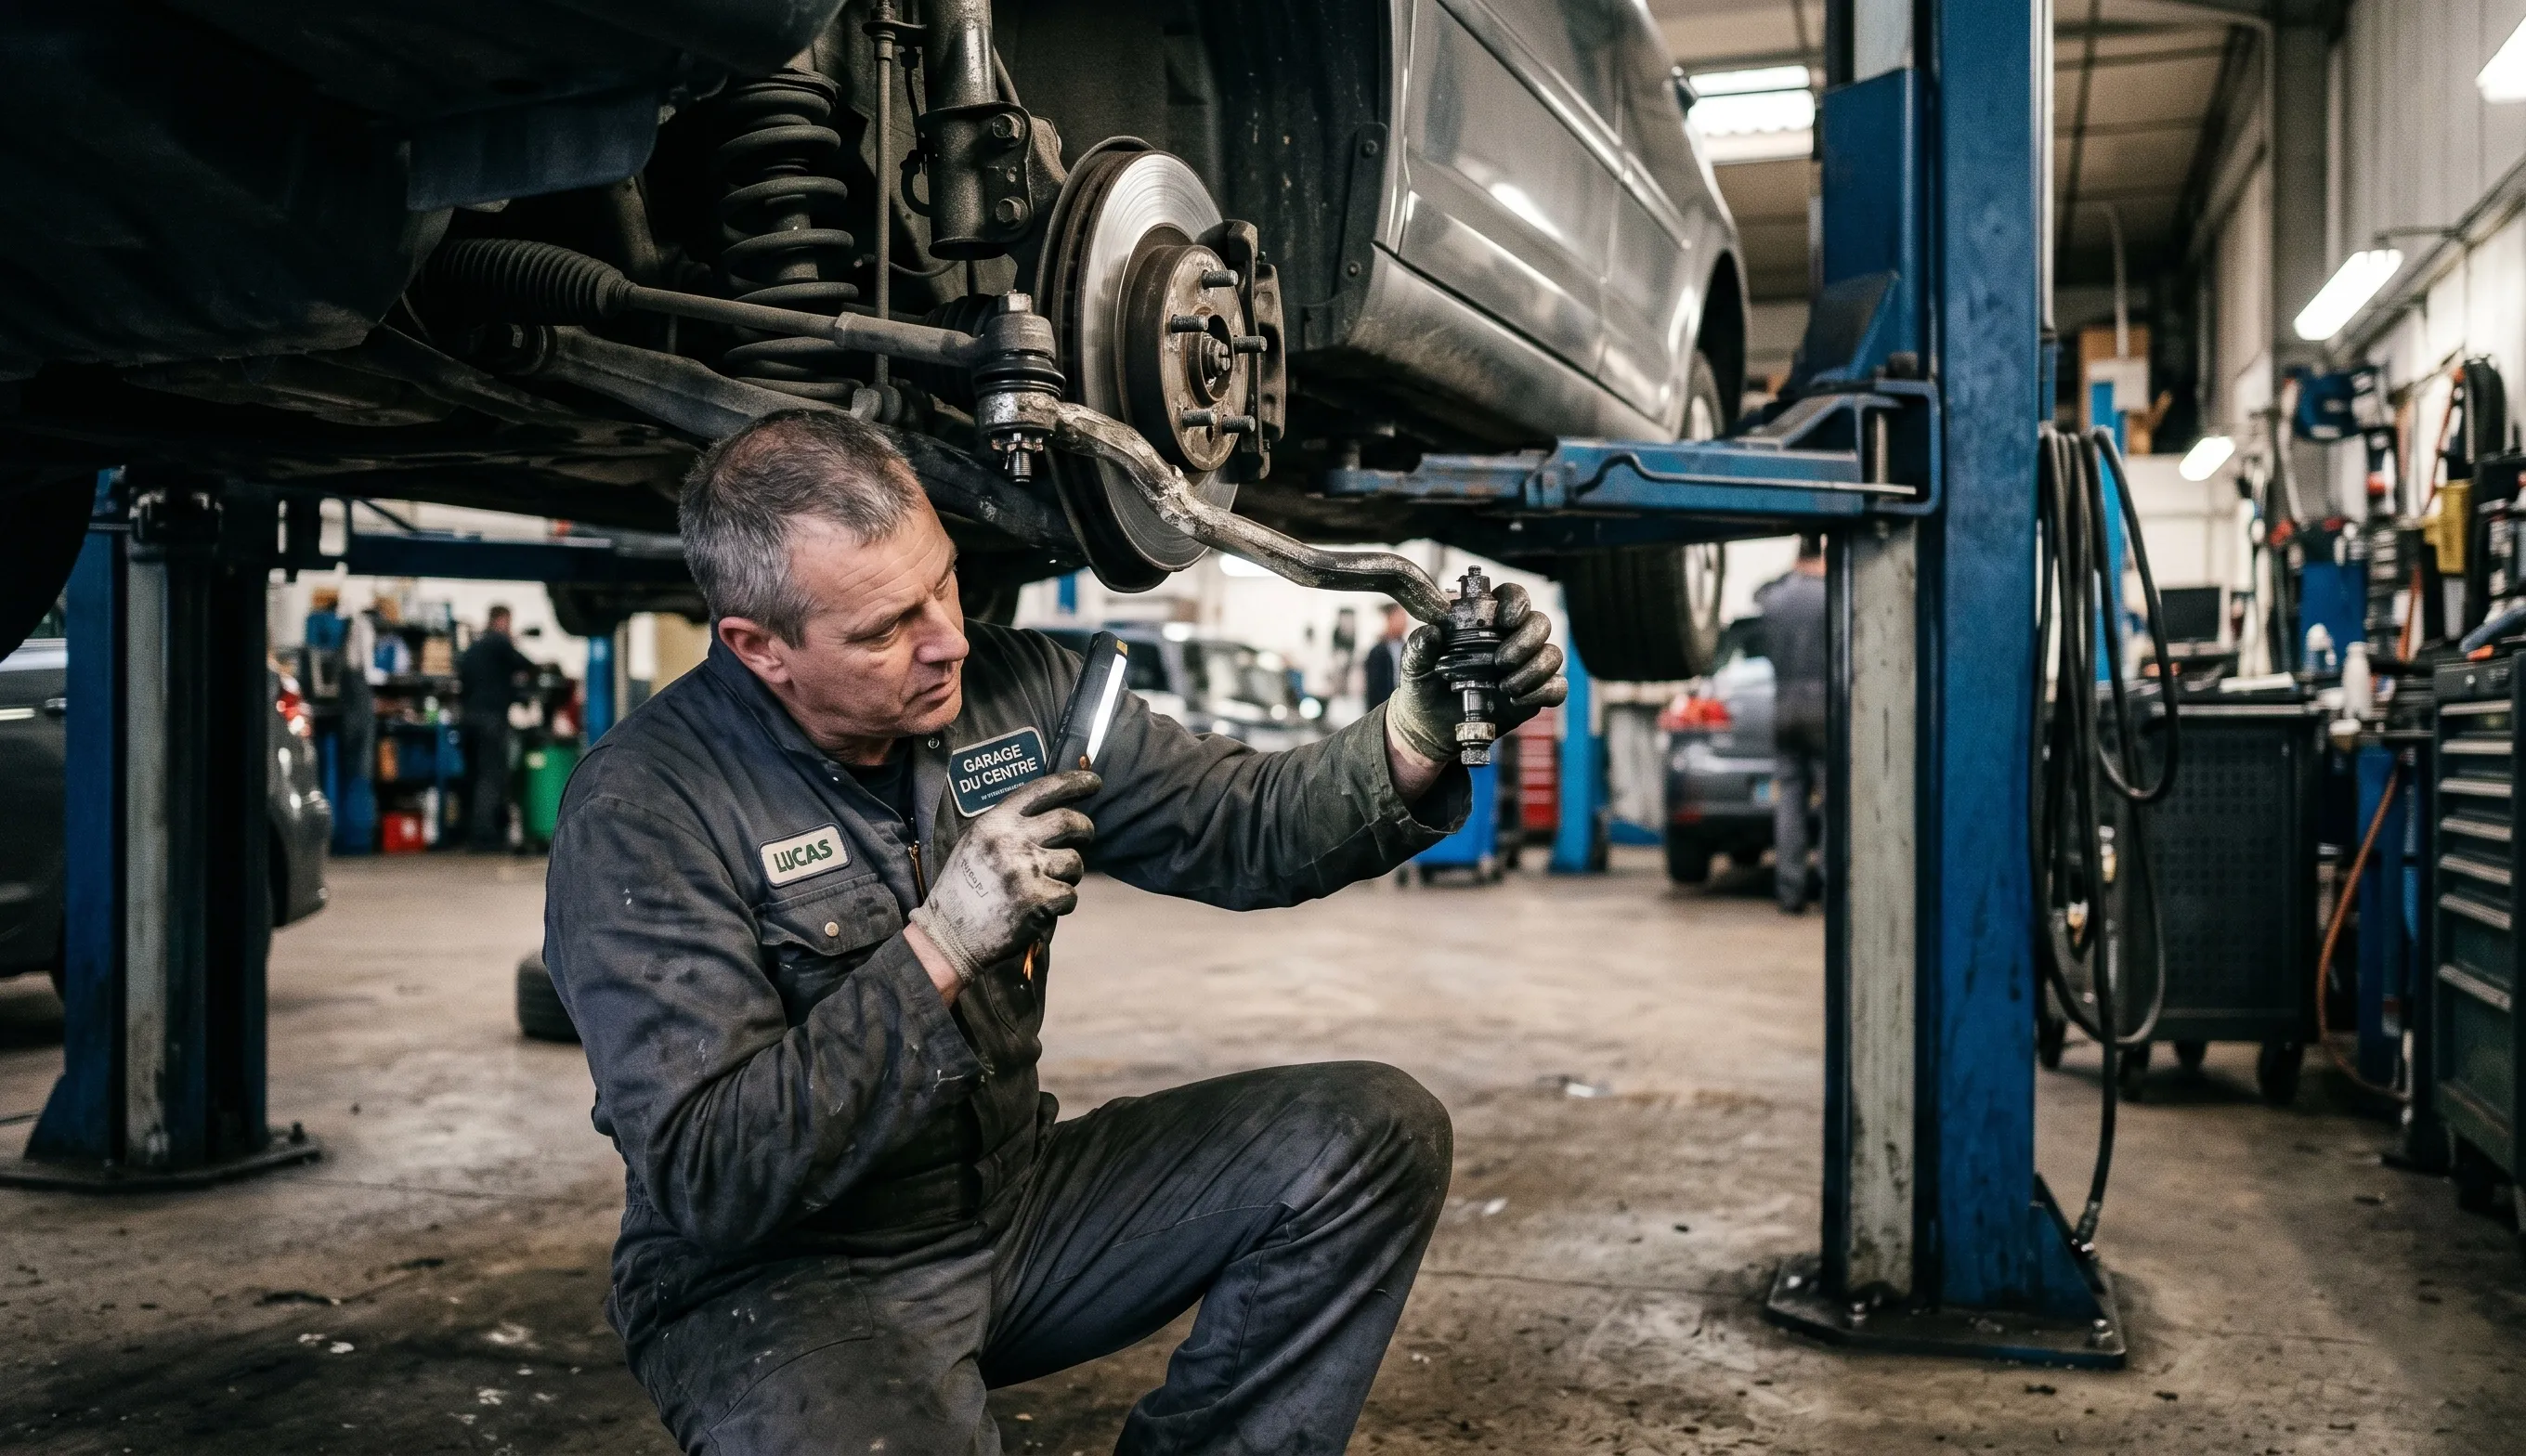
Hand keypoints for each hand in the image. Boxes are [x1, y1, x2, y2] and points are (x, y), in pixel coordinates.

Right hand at [906, 770, 1098, 998]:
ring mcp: (1027, 869)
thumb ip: (1009, 826)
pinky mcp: (1039, 900)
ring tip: (1046, 884)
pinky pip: (1070, 895)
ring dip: (1069, 874)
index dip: (1073, 783)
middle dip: (1085, 829)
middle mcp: (1012, 840)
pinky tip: (1040, 909)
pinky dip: (1061, 904)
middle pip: (1070, 822)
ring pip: (1074, 862)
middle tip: (1085, 835)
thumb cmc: (964, 889)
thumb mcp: (976, 843)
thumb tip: (1051, 811)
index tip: (1095, 781)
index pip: (1042, 790)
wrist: (949, 936)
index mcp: (995, 822)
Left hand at [1385, 582, 1567, 773]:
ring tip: (1505, 687)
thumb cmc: (1424, 686)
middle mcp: (1510, 639)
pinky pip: (1557, 687)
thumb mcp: (1414, 665)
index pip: (1513, 596)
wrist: (1429, 727)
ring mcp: (1525, 667)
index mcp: (1484, 622)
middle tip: (1501, 661)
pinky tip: (1517, 700)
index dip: (1516, 601)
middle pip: (1540, 622)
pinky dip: (1542, 692)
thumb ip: (1420, 646)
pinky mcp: (1533, 694)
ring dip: (1533, 669)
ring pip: (1553, 654)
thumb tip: (1431, 632)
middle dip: (1527, 639)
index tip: (1505, 619)